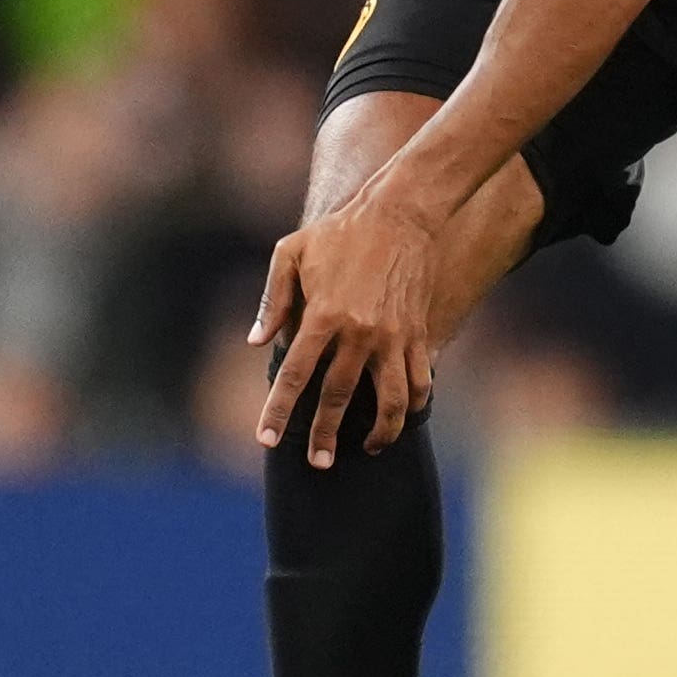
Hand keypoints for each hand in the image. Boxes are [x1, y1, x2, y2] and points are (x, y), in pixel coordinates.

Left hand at [251, 183, 466, 462]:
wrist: (403, 214)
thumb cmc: (341, 232)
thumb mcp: (292, 252)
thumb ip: (274, 299)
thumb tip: (257, 343)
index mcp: (323, 315)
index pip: (295, 376)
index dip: (278, 411)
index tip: (267, 440)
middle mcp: (359, 333)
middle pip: (337, 397)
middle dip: (323, 435)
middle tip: (317, 463)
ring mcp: (394, 336)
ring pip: (389, 401)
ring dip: (379, 432)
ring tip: (367, 448)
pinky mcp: (419, 333)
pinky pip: (419, 381)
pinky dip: (411, 405)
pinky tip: (399, 416)